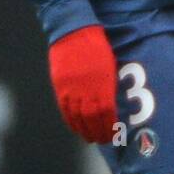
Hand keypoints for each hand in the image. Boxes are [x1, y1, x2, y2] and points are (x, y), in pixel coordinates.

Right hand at [47, 25, 116, 143]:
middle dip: (98, 132)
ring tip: (90, 138)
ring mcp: (71, 89)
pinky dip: (70, 121)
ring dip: (84, 130)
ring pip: (77, 117)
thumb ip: (109, 87)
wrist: (72, 32)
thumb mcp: (110, 66)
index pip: (107, 113)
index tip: (113, 135)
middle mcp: (86, 90)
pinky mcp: (59, 87)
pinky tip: (75, 128)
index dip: (109, 127)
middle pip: (92, 119)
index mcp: (103, 84)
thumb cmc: (96, 46)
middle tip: (102, 140)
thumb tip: (110, 105)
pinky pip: (64, 110)